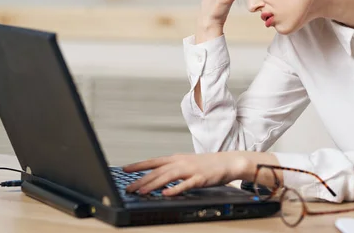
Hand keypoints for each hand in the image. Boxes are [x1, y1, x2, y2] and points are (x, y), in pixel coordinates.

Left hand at [123, 152, 251, 195]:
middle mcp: (181, 162)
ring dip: (153, 184)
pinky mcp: (200, 179)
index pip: (154, 161)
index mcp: (177, 158)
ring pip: (168, 177)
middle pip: (157, 171)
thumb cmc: (207, 165)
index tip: (125, 169)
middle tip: (128, 188)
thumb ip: (173, 170)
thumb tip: (157, 178)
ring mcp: (190, 170)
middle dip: (141, 180)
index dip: (139, 165)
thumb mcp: (187, 164)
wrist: (228, 162)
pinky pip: (186, 185)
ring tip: (141, 192)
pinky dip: (175, 189)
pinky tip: (165, 194)